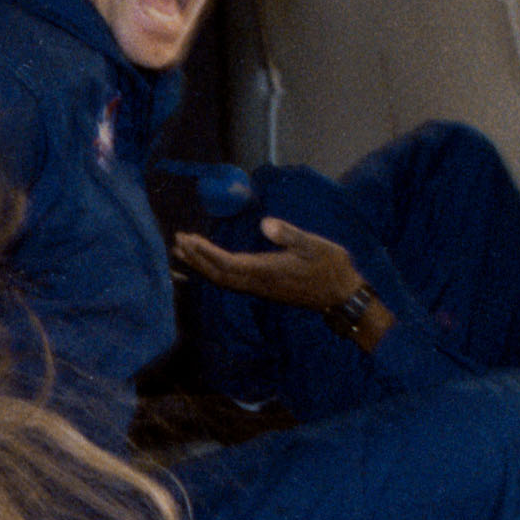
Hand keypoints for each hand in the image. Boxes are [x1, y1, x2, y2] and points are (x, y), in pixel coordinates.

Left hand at [172, 217, 387, 349]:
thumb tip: (264, 224)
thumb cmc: (331, 266)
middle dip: (196, 258)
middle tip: (177, 241)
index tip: (188, 239)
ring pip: (223, 279)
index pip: (227, 263)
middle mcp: (258, 282)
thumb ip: (289, 234)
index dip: (205, 252)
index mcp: (267, 271)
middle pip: (218, 274)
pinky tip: (208, 264)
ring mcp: (260, 287)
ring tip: (183, 251)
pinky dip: (214, 271)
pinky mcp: (264, 288)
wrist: (341, 296)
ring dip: (202, 266)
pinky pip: (231, 281)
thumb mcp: (315, 245)